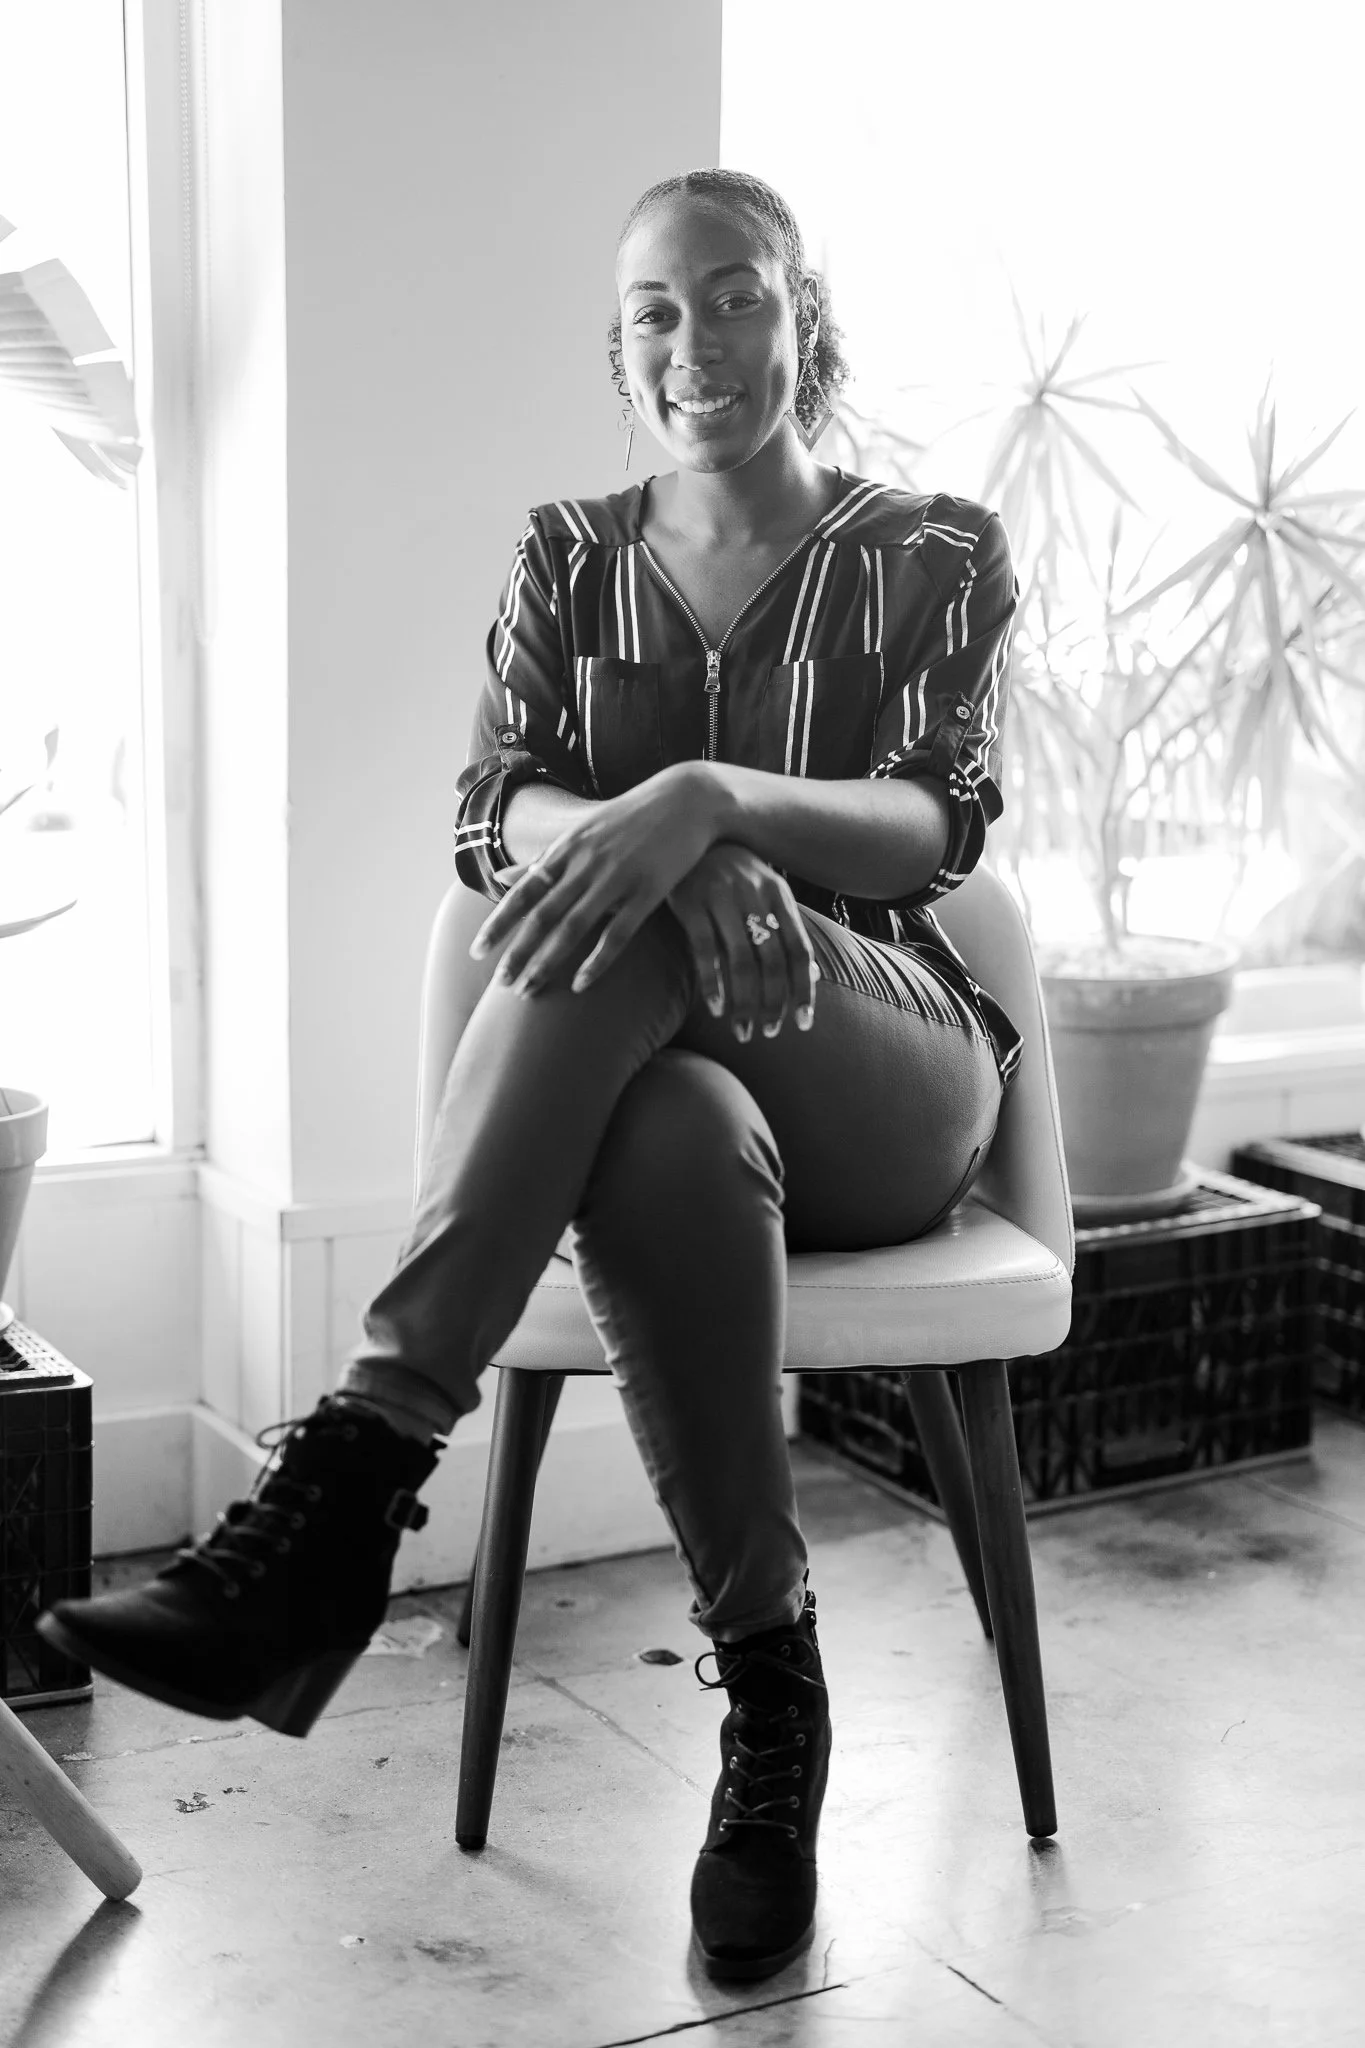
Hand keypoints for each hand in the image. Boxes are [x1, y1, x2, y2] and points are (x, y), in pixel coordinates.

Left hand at [468, 763, 719, 992]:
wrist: (686, 800)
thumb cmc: (629, 819)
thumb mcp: (581, 832)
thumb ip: (542, 860)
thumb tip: (501, 879)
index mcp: (567, 850)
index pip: (523, 893)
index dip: (498, 924)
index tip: (476, 952)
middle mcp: (585, 864)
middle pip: (543, 916)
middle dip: (518, 951)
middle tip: (500, 984)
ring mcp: (617, 878)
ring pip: (573, 928)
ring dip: (548, 962)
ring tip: (529, 991)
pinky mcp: (648, 891)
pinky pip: (618, 933)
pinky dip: (597, 961)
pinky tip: (580, 985)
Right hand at [665, 844, 818, 1041]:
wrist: (684, 829)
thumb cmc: (728, 871)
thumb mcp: (762, 891)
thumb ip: (785, 929)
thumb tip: (811, 975)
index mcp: (778, 893)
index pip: (799, 950)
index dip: (803, 989)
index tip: (802, 1023)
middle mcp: (754, 894)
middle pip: (772, 961)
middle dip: (773, 1003)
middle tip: (769, 1032)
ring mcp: (721, 897)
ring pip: (741, 962)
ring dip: (744, 1003)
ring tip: (743, 1030)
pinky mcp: (690, 903)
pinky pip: (705, 951)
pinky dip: (713, 984)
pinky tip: (717, 1009)